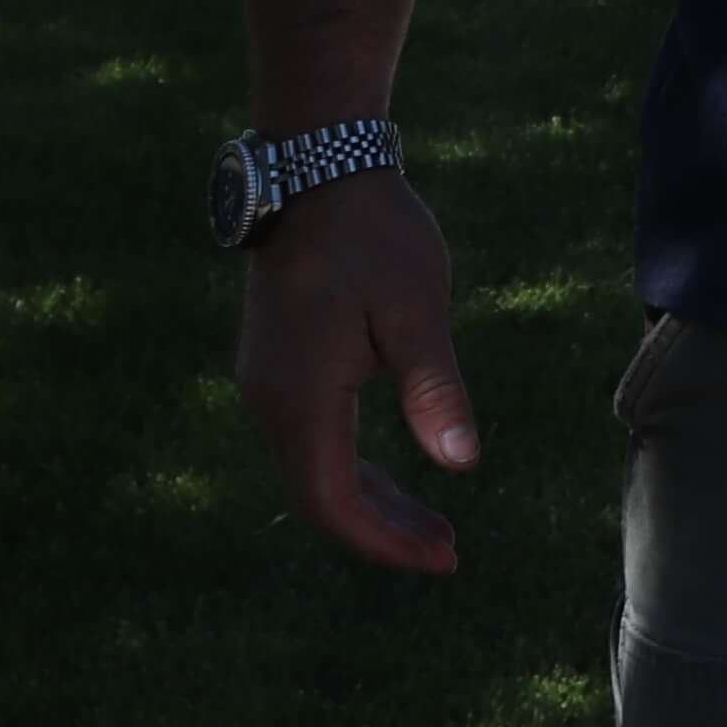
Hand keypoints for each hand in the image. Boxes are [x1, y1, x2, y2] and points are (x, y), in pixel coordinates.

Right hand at [234, 171, 477, 573]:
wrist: (316, 168)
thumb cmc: (374, 234)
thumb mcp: (417, 309)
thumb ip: (433, 388)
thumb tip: (462, 465)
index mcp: (300, 399)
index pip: (334, 503)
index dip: (386, 541)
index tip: (445, 558)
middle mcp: (269, 401)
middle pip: (319, 497)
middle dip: (384, 530)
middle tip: (449, 549)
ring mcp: (265, 383)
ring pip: (312, 468)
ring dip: (369, 500)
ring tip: (432, 521)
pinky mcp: (275, 364)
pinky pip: (309, 438)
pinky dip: (351, 465)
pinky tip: (394, 471)